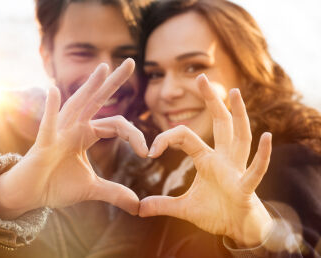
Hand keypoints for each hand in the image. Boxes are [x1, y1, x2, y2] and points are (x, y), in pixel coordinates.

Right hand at [0, 58, 147, 218]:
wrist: (32, 195)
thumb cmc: (57, 185)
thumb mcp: (92, 188)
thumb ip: (114, 192)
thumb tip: (137, 206)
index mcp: (87, 133)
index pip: (117, 125)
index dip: (135, 136)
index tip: (147, 153)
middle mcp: (75, 126)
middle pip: (98, 100)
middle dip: (114, 82)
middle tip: (131, 62)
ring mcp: (59, 131)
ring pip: (77, 104)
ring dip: (89, 87)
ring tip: (103, 69)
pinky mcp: (44, 142)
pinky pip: (48, 123)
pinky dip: (51, 109)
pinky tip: (53, 90)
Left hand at [139, 74, 272, 246]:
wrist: (238, 230)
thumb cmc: (216, 213)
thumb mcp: (184, 208)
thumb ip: (163, 205)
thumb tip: (139, 209)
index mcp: (207, 159)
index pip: (185, 136)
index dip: (166, 138)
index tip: (150, 151)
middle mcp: (223, 158)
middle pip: (220, 123)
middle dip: (211, 101)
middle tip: (200, 77)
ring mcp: (236, 170)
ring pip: (239, 137)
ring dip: (238, 115)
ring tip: (234, 92)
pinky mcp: (245, 187)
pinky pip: (255, 169)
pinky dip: (262, 155)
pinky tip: (267, 136)